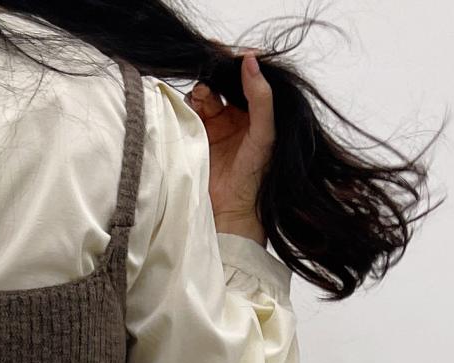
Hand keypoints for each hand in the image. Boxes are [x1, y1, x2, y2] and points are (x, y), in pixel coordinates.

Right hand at [190, 51, 274, 245]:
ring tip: (202, 100)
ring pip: (204, 96)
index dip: (234, 66)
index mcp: (257, 113)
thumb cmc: (255, 177)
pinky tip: (192, 108)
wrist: (232, 213)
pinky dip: (189, 106)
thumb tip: (249, 60)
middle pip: (222, 84)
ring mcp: (216, 127)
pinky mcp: (198, 138)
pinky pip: (190, 113)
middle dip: (215, 78)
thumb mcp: (264, 133)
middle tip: (210, 84)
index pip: (245, 80)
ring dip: (201, 92)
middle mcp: (237, 117)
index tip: (225, 58)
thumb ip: (260, 98)